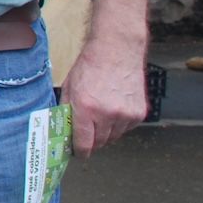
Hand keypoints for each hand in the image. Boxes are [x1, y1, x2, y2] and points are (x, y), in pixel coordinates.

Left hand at [59, 0, 149, 157]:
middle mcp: (107, 114)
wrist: (116, 50)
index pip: (84, 144)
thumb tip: (63, 131)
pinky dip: (119, 124)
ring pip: (114, 137)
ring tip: (100, 115)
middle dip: (91, 141)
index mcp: (86, 108)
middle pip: (99, 143)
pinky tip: (113, 108)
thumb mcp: (70, 87)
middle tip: (86, 132)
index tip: (77, 152)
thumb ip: (66, 110)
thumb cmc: (90, 66)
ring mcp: (126, 115)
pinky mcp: (139, 113)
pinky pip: (126, 128)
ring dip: (105, 132)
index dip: (79, 151)